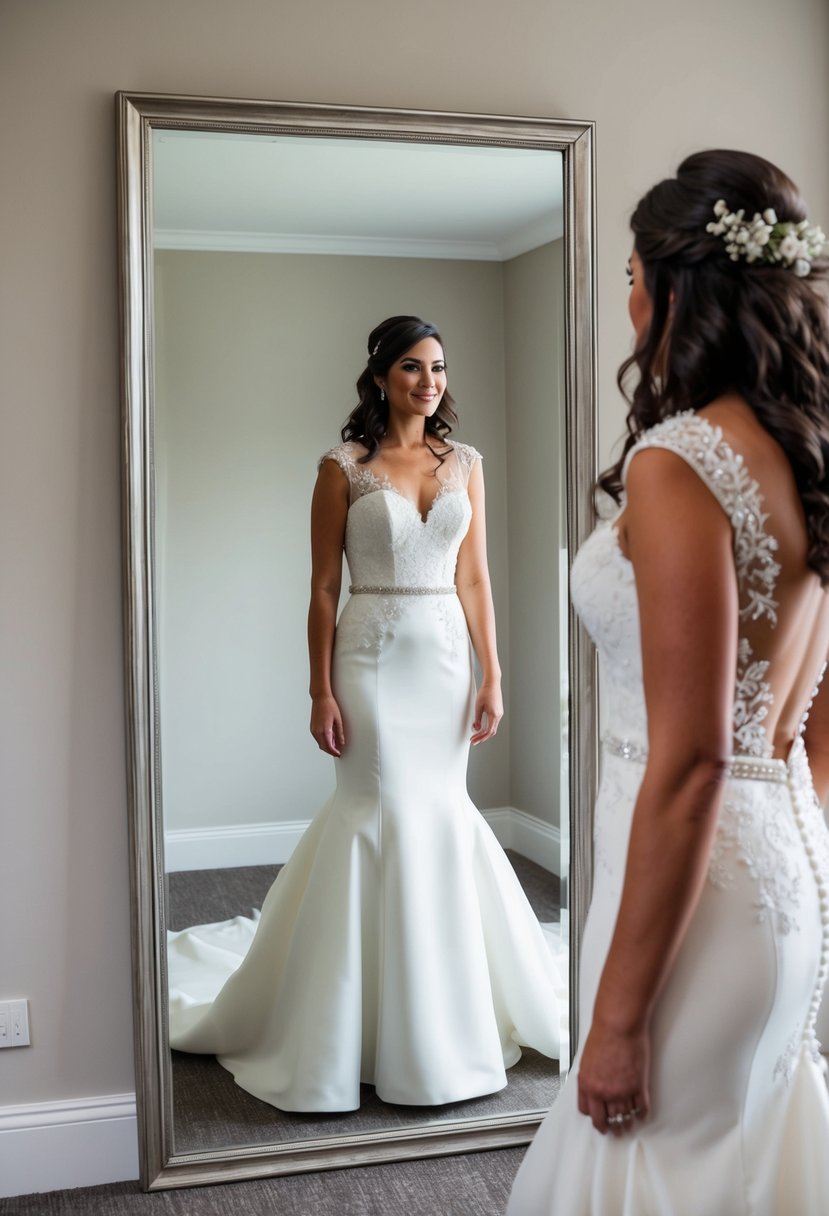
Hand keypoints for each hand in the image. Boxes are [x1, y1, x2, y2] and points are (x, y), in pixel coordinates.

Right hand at [310, 694, 344, 756]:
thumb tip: (341, 742)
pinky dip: (323, 741)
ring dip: (327, 746)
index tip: (339, 754)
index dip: (334, 752)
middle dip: (330, 751)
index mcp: (324, 730)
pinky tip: (330, 738)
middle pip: (323, 747)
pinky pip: (318, 738)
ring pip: (320, 743)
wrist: (320, 697)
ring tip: (336, 745)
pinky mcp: (312, 727)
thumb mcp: (338, 720)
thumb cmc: (329, 705)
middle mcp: (316, 731)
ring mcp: (313, 729)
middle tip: (338, 751)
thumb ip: (339, 733)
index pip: (329, 747)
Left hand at [471, 681, 502, 745]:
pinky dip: (487, 727)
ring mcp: (499, 713)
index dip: (480, 738)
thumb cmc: (485, 692)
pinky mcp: (498, 711)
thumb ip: (477, 718)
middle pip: (492, 732)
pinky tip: (480, 727)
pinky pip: (493, 722)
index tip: (473, 740)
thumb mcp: (478, 706)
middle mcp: (499, 715)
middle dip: (482, 737)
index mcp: (494, 715)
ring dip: (484, 733)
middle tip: (474, 740)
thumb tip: (476, 728)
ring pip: (493, 727)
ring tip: (476, 735)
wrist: (492, 683)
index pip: (488, 731)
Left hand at [577, 1019, 650, 1135]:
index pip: (587, 1111)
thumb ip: (589, 1075)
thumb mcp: (587, 1058)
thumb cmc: (603, 1035)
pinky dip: (641, 1114)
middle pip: (605, 1121)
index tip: (598, 1118)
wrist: (618, 1024)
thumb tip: (593, 1085)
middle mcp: (603, 1092)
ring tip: (628, 1124)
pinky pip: (641, 1109)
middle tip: (613, 1130)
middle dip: (609, 1128)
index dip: (593, 1116)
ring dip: (626, 1123)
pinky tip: (641, 1114)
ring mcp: (622, 1092)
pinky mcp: (639, 1087)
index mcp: (587, 1084)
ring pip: (624, 1118)